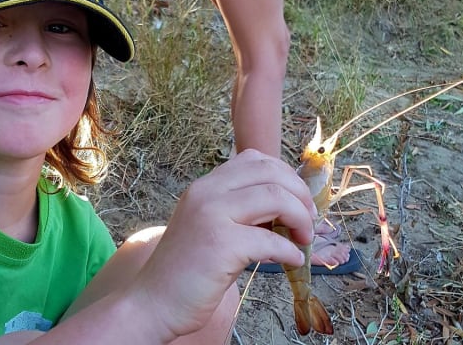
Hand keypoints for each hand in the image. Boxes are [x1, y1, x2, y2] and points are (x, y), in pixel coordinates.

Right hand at [130, 149, 318, 338]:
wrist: (153, 302)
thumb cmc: (186, 271)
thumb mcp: (209, 226)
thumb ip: (238, 211)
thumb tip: (286, 208)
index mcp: (205, 186)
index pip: (254, 159)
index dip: (285, 176)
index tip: (297, 200)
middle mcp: (206, 193)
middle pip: (270, 173)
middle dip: (300, 194)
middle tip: (309, 220)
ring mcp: (212, 216)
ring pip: (276, 198)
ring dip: (301, 218)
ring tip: (304, 239)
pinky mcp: (221, 244)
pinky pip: (272, 240)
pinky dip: (290, 251)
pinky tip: (292, 261)